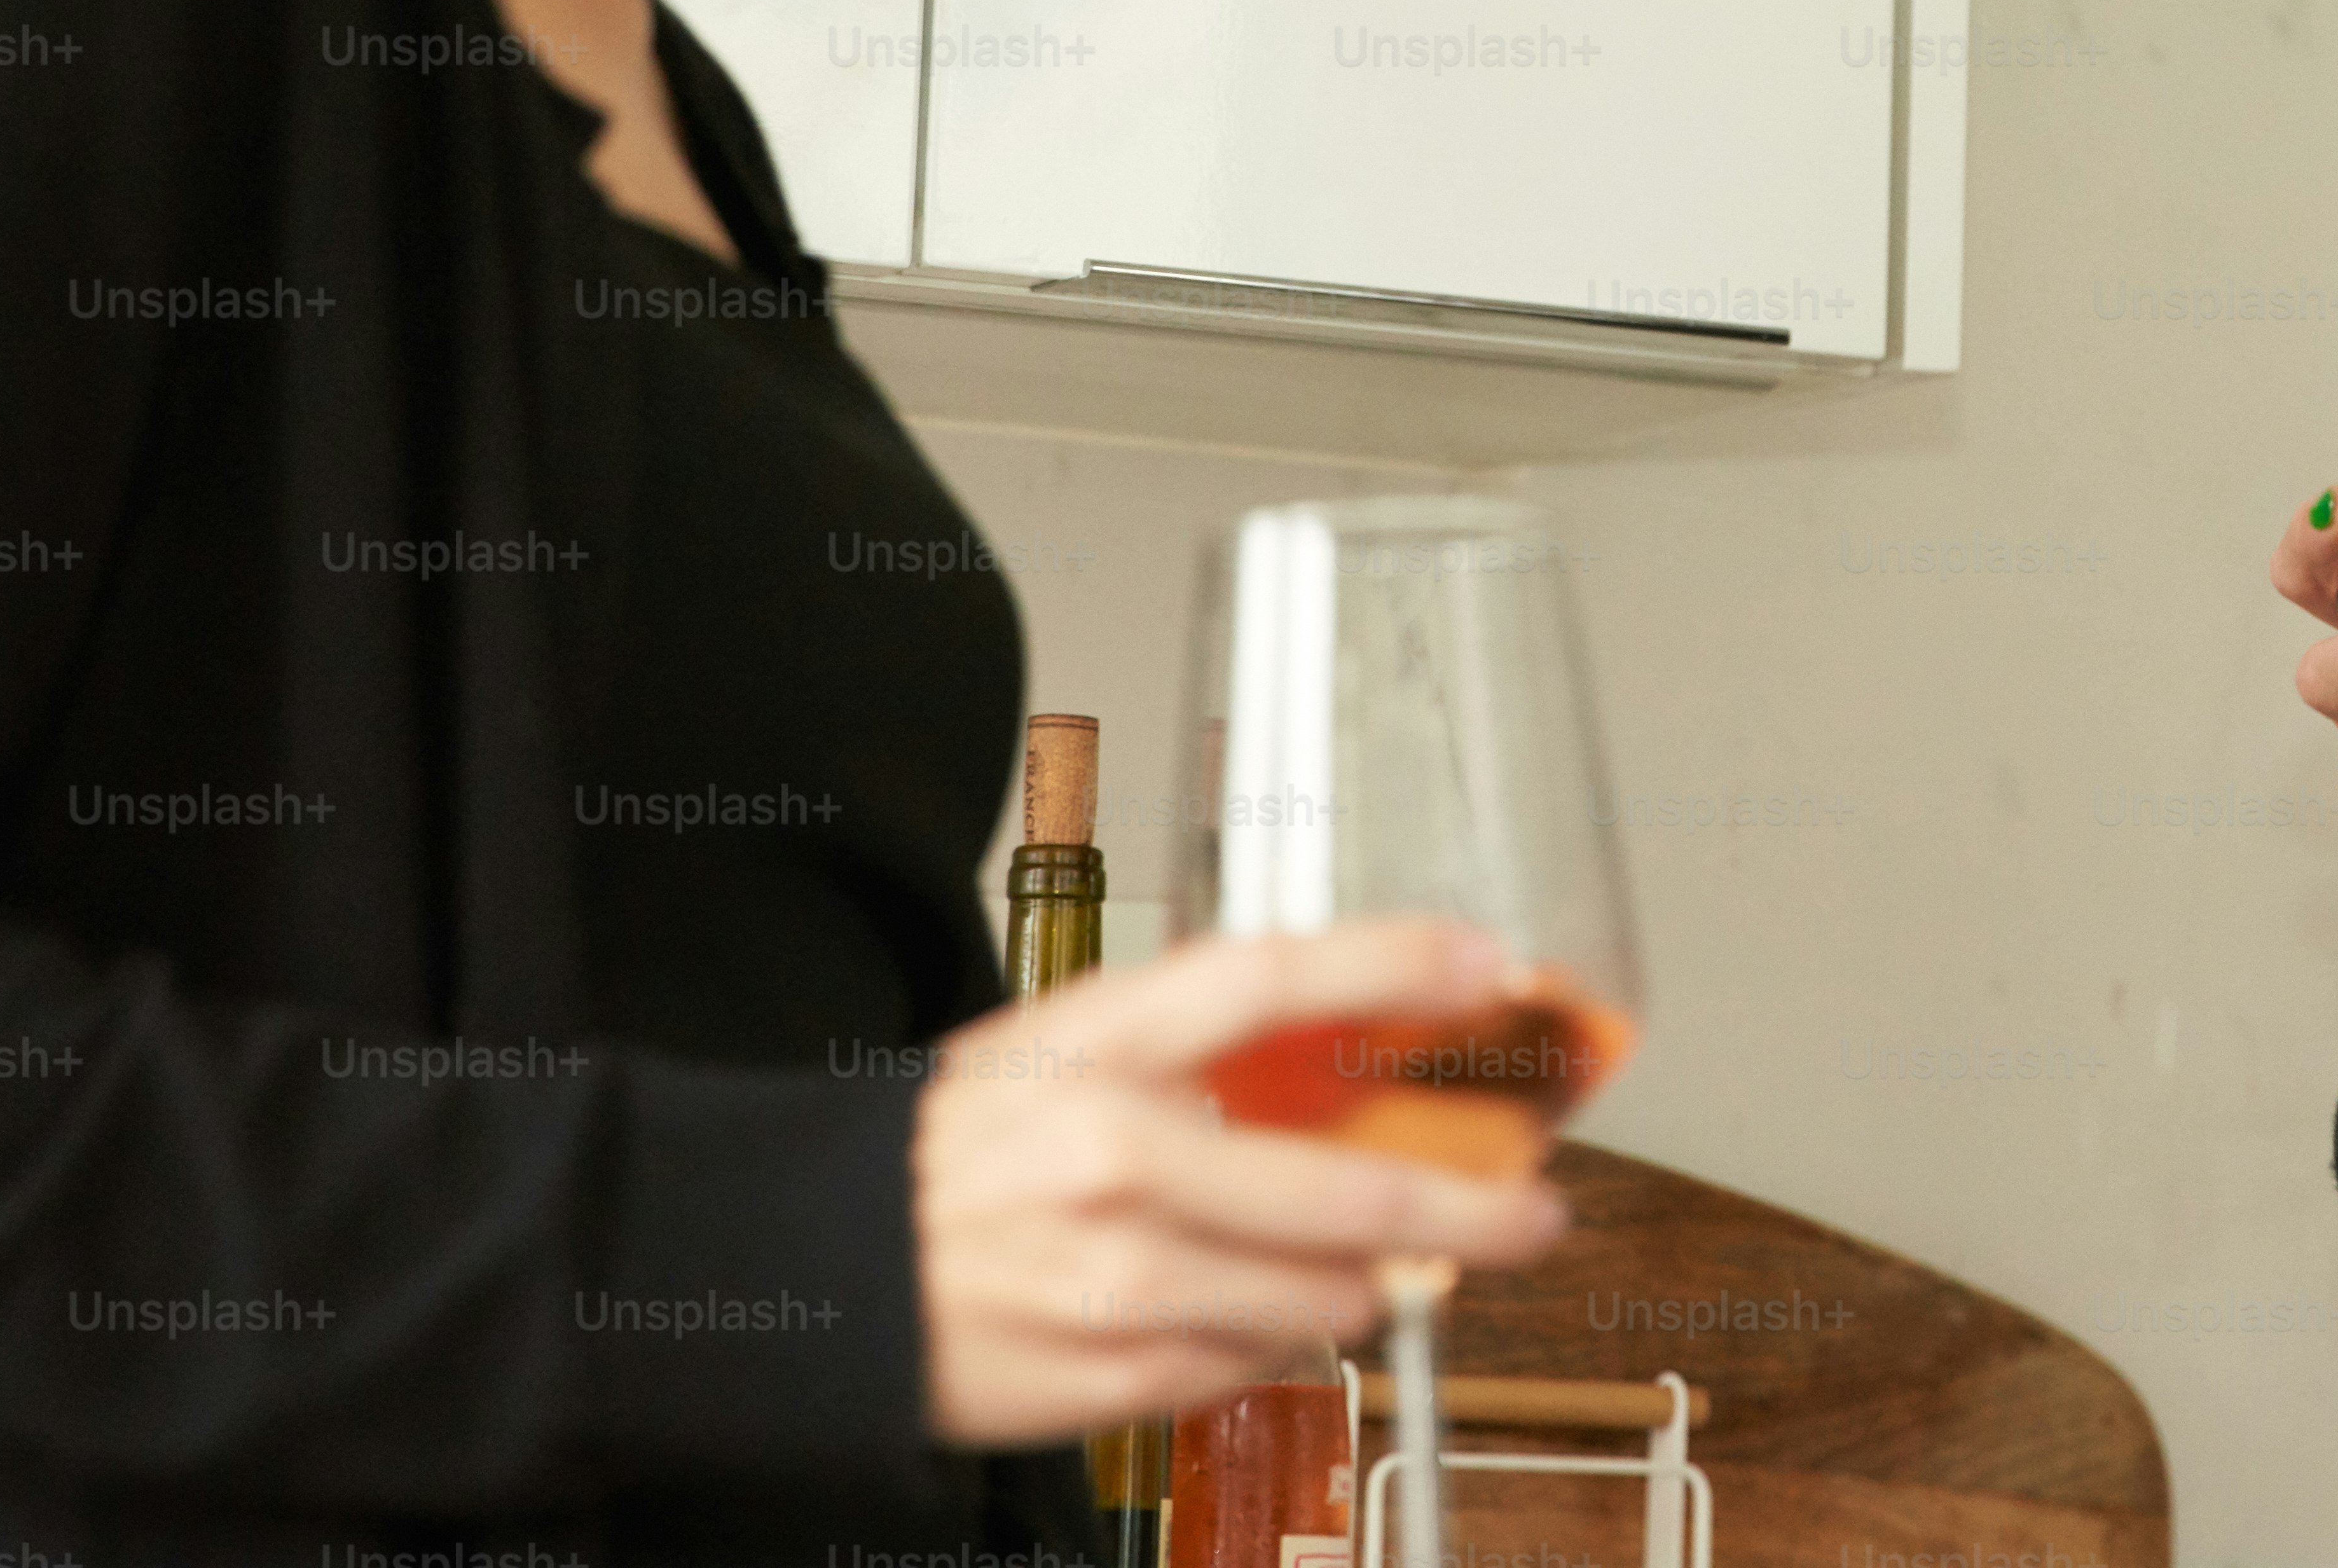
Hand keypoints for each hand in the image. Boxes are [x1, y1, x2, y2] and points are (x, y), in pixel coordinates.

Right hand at [909, 916, 1568, 1446]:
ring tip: (1364, 1276)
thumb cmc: (949, 1155)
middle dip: (1466, 1209)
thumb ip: (1190, 1058)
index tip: (1490, 965)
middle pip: (1342, 1187)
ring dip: (1360, 1290)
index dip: (1393, 963)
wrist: (806, 1268)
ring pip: (1311, 1297)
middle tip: (1530, 1211)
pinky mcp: (1100, 1374)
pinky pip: (1241, 1364)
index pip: (1271, 978)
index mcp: (1095, 1047)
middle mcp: (1113, 1154)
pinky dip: (1269, 1344)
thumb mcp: (1057, 1056)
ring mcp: (1110, 1275)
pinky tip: (1254, 1318)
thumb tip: (1346, 1073)